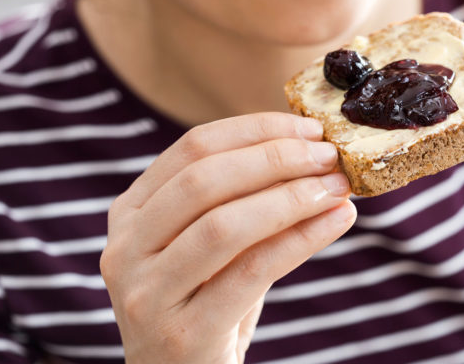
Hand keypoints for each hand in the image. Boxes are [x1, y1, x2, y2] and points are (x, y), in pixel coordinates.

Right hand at [100, 113, 355, 362]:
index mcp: (131, 213)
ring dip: (291, 198)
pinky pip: (251, 271)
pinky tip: (337, 221)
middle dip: (275, 159)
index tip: (309, 129)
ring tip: (338, 189)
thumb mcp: (215, 246)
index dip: (256, 130)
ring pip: (224, 226)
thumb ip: (246, 201)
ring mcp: (146, 293)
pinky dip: (302, 239)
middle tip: (329, 155)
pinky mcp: (180, 334)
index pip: (193, 148)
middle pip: (204, 180)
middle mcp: (125, 248)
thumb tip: (314, 155)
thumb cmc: (208, 304)